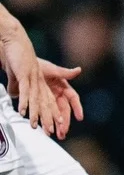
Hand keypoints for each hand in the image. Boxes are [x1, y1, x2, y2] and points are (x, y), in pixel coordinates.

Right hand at [0, 15, 60, 135]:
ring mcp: (34, 78)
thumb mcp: (17, 76)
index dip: (55, 114)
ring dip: (36, 114)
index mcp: (41, 82)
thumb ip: (17, 88)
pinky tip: (23, 111)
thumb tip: (15, 96)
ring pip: (37, 99)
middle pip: (47, 103)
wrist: (15, 41)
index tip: (58, 126)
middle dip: (50, 119)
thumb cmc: (17, 58)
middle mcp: (40, 81)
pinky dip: (23, 101)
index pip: (50, 101)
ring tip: (36, 127)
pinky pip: (25, 91)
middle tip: (53, 133)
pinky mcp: (25, 74)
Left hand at [37, 60, 82, 139]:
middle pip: (64, 110)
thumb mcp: (51, 69)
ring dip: (57, 126)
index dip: (77, 108)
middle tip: (63, 132)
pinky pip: (45, 114)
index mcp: (64, 87)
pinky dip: (46, 122)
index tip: (80, 117)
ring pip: (55, 115)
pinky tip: (47, 130)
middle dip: (64, 122)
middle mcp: (58, 95)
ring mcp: (50, 100)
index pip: (73, 99)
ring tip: (58, 135)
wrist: (23, 68)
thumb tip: (79, 70)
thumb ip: (64, 72)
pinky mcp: (41, 103)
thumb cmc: (38, 66)